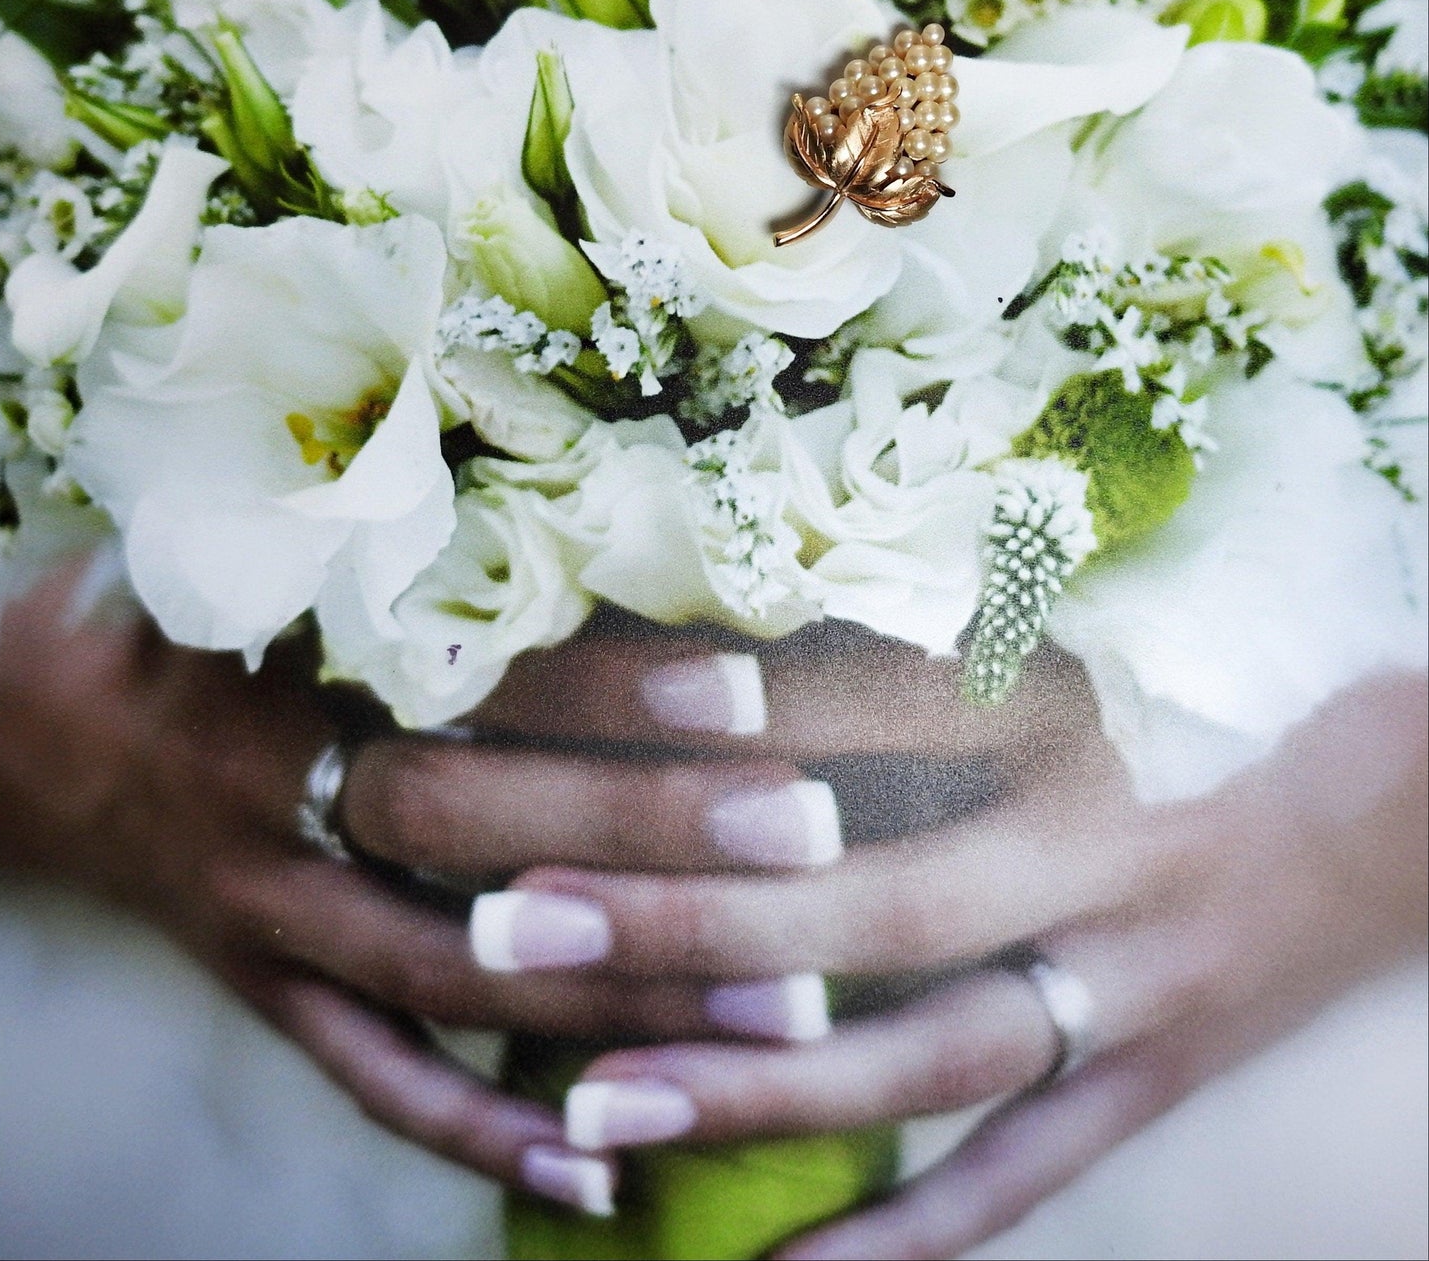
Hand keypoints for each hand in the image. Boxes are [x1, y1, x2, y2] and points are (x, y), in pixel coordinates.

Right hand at [0, 575, 848, 1214]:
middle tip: (809, 840)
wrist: (14, 728)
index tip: (746, 695)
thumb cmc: (174, 607)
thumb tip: (589, 491)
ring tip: (782, 1016)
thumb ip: (394, 535)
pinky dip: (481, 1130)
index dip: (601, 687)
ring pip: (450, 974)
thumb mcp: (253, 538)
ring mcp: (266, 911)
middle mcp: (271, 793)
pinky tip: (601, 1178)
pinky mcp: (262, 988)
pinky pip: (370, 1076)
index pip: (464, 674)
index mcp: (278, 658)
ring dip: (615, 1000)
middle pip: (470, 825)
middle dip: (643, 836)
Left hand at [468, 632, 1427, 1256]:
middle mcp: (1091, 862)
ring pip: (930, 1058)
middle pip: (875, 904)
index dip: (736, 716)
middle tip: (518, 930)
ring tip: (597, 1102)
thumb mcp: (1066, 657)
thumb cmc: (1191, 718)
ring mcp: (1130, 995)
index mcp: (1072, 731)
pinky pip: (1017, 1182)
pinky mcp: (1152, 1090)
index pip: (876, 710)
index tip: (572, 717)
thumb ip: (905, 664)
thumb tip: (705, 669)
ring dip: (761, 1088)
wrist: (1391, 825)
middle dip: (692, 923)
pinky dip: (900, 1236)